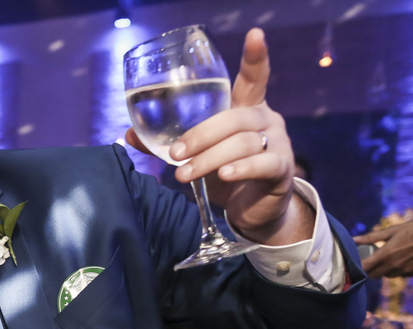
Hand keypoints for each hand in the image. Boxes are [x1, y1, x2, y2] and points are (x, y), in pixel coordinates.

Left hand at [126, 29, 304, 243]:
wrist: (252, 210)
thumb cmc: (224, 174)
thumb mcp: (197, 155)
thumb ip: (167, 143)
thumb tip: (130, 134)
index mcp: (246, 108)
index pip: (254, 78)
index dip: (255, 57)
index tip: (254, 34)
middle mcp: (265, 120)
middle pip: (235, 117)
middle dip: (201, 135)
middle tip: (175, 153)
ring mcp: (278, 143)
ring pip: (243, 143)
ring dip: (210, 158)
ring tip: (184, 174)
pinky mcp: (282, 169)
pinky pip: (264, 164)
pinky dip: (242, 169)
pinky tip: (224, 176)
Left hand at [353, 218, 412, 277]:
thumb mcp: (393, 230)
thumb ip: (372, 237)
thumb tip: (354, 239)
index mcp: (385, 255)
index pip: (364, 268)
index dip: (358, 266)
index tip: (356, 262)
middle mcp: (394, 266)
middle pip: (374, 275)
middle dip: (371, 270)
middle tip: (372, 260)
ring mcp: (405, 271)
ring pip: (388, 276)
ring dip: (385, 270)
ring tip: (388, 259)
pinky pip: (401, 276)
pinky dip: (398, 271)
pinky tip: (401, 261)